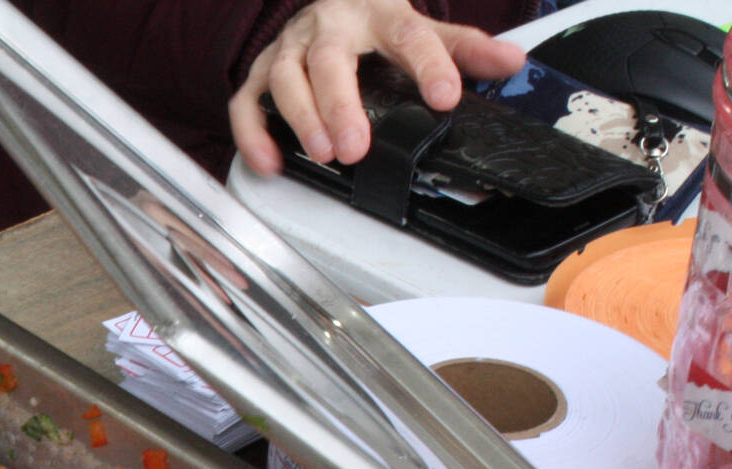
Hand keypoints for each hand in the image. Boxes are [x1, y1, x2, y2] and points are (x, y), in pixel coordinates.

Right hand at [228, 0, 524, 175]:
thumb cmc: (374, 25)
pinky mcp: (260, 73)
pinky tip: (270, 164)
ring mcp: (289, 48)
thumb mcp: (421, 29)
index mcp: (378, 13)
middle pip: (330, 60)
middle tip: (356, 148)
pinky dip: (252, 134)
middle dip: (341, 105)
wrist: (329, 3)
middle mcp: (328, 26)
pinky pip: (245, 102)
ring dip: (300, 118)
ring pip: (284, 78)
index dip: (428, 66)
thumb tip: (512, 62)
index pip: (408, 36)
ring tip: (322, 155)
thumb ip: (463, 49)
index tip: (445, 98)